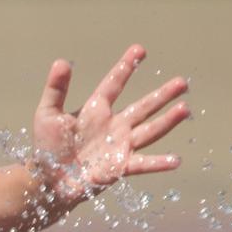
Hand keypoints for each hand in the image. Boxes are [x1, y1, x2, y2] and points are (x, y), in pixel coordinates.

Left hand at [31, 45, 189, 206]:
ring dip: (168, 121)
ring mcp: (120, 146)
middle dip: (163, 95)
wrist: (48, 181)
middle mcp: (113, 125)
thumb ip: (56, 89)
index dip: (126, 67)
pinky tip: (176, 160)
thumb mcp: (47, 114)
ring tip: (185, 108)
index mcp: (96, 109)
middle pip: (144, 106)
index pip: (114, 83)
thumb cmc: (46, 147)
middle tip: (182, 82)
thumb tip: (61, 62)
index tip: (140, 50)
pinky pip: (142, 164)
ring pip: (150, 131)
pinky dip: (159, 163)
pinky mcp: (120, 167)